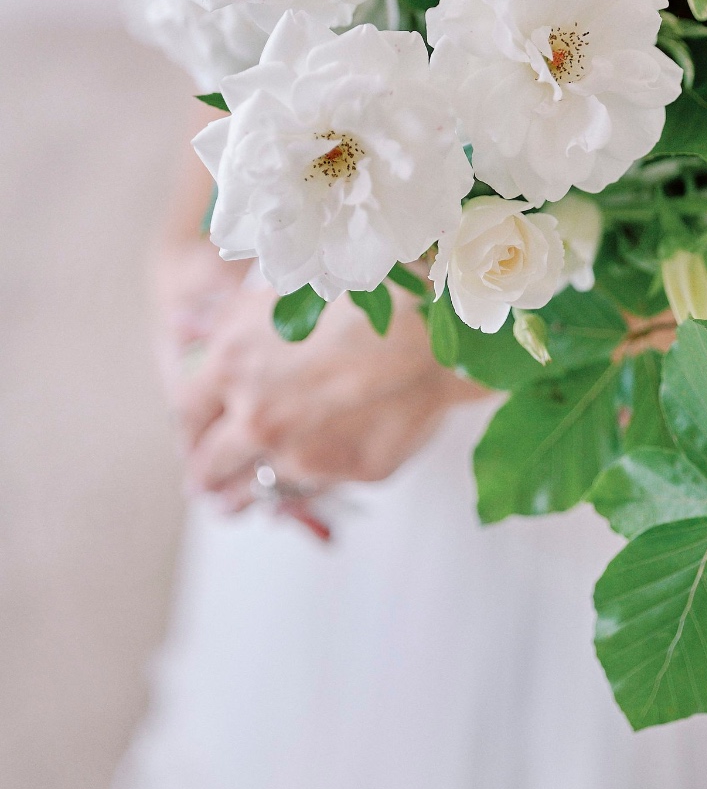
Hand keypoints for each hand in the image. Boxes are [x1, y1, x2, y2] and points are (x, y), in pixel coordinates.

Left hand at [165, 261, 484, 511]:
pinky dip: (307, 481)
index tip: (194, 430)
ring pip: (254, 491)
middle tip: (205, 479)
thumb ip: (235, 317)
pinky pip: (314, 486)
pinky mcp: (346, 473)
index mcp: (233, 363)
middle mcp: (257, 417)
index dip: (188, 424)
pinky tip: (311, 471)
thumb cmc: (366, 289)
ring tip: (237, 501)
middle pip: (207, 465)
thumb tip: (192, 329)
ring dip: (240, 496)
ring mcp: (302, 453)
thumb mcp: (287, 287)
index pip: (185, 412)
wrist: (439, 322)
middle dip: (204, 473)